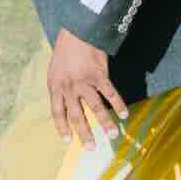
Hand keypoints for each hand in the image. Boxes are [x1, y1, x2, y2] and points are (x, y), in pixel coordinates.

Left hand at [48, 29, 127, 147]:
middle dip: (84, 134)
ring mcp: (85, 82)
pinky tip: (125, 114)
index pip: (57, 112)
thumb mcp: (55, 69)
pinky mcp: (99, 75)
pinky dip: (118, 105)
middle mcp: (69, 88)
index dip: (62, 127)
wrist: (77, 31)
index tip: (67, 140)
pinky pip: (110, 94)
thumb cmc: (65, 50)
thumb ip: (60, 87)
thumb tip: (64, 103)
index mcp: (55, 86)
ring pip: (96, 108)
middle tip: (91, 148)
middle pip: (77, 116)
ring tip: (112, 135)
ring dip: (105, 123)